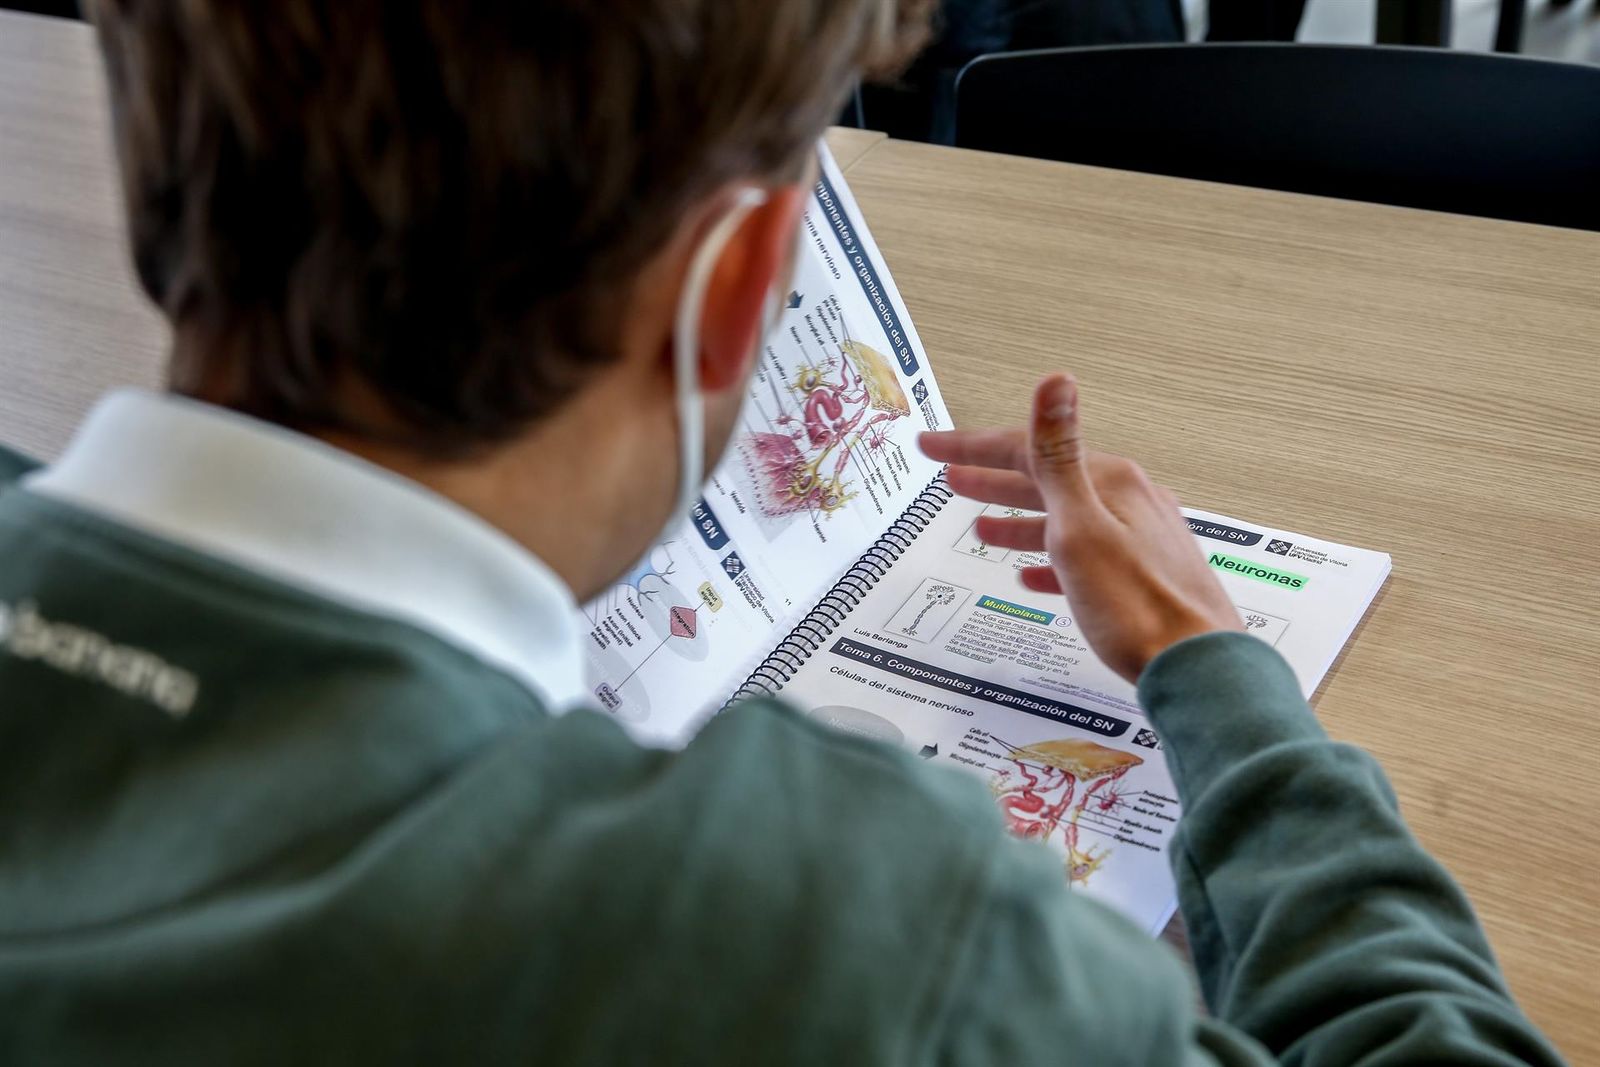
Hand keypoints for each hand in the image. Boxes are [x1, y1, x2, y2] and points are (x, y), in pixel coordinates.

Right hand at [920, 375, 1241, 682]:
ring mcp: (1138, 539)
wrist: (1195, 667)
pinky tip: (1034, 577)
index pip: (1028, 451)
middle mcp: (1128, 502)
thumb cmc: (1137, 604)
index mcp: (1110, 482)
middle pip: (1046, 482)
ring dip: (1018, 519)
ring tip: (981, 527)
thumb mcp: (1081, 525)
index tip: (933, 445)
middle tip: (950, 475)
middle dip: (992, 479)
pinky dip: (1051, 560)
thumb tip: (1056, 381)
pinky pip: (1084, 558)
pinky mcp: (1142, 575)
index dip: (973, 447)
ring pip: (1063, 520)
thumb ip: (1059, 454)